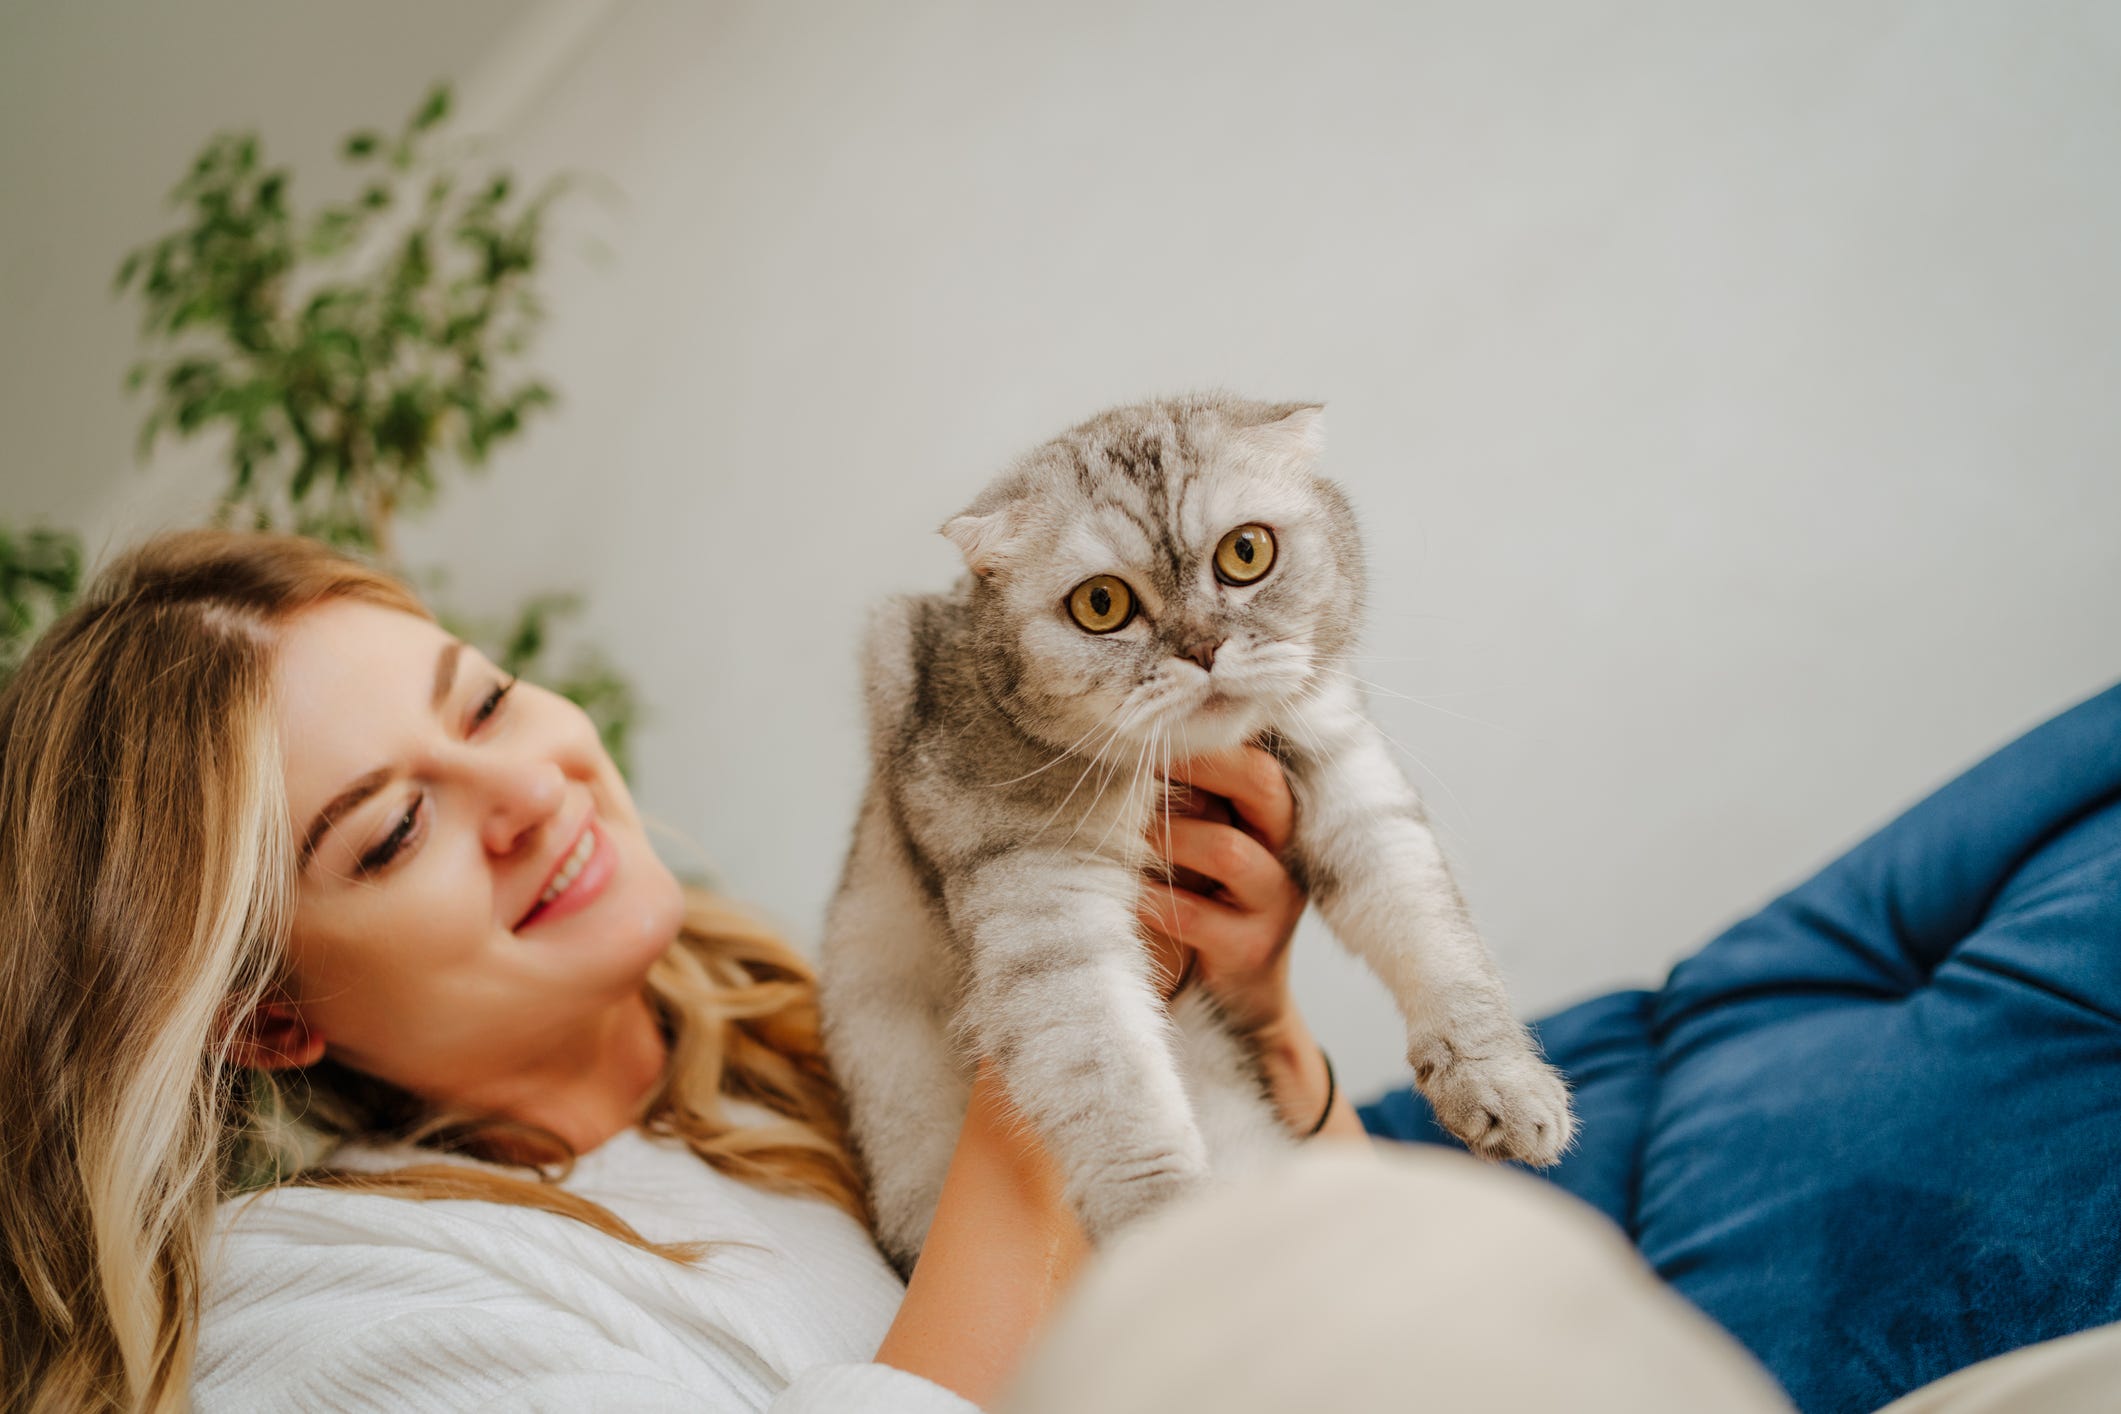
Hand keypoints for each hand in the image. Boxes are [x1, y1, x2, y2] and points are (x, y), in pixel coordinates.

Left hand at [1137, 745, 1307, 1037]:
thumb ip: (1191, 798)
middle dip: (1201, 763)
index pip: (1255, 751)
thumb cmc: (1208, 902)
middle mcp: (1284, 848)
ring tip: (1128, 836)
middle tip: (1143, 757)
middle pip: (1261, 783)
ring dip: (1169, 837)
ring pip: (1229, 851)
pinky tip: (1125, 893)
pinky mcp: (1251, 950)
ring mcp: (1274, 902)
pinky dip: (1153, 900)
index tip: (1154, 715)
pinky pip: (1196, 916)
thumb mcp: (1206, 843)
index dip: (1208, 732)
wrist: (1237, 1000)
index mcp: (1273, 813)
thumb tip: (1126, 740)